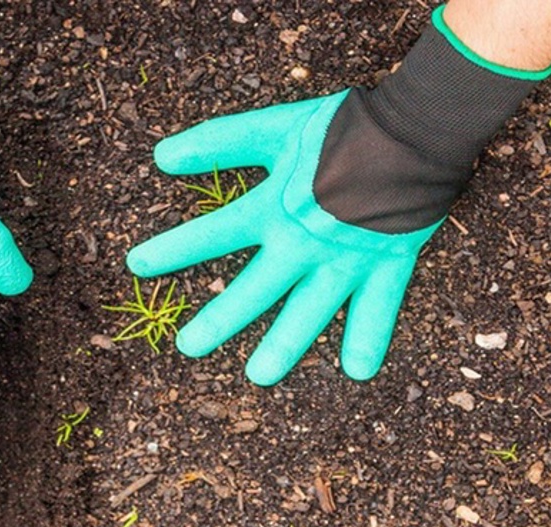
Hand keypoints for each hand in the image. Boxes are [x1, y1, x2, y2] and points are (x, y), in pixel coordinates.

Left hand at [127, 93, 438, 385]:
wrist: (413, 128)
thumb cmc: (341, 126)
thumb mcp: (273, 126)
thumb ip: (219, 141)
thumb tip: (159, 155)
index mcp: (273, 208)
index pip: (213, 234)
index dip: (173, 249)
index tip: (136, 267)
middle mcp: (303, 242)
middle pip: (254, 290)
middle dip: (219, 320)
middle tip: (188, 348)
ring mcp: (345, 259)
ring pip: (308, 311)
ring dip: (284, 345)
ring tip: (258, 376)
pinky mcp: (387, 265)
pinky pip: (378, 308)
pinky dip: (369, 337)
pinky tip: (357, 371)